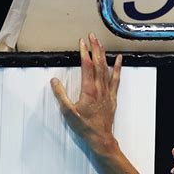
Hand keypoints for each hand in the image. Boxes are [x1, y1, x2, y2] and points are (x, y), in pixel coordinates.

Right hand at [50, 33, 121, 152]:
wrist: (100, 137)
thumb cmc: (85, 126)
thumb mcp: (68, 112)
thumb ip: (61, 95)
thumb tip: (54, 81)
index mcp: (89, 91)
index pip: (87, 67)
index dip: (84, 53)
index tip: (81, 42)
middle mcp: (100, 89)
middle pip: (98, 64)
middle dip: (95, 48)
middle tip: (92, 36)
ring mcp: (107, 92)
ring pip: (107, 69)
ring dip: (104, 55)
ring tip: (101, 43)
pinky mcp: (112, 96)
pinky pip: (116, 79)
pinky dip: (118, 68)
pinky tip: (119, 59)